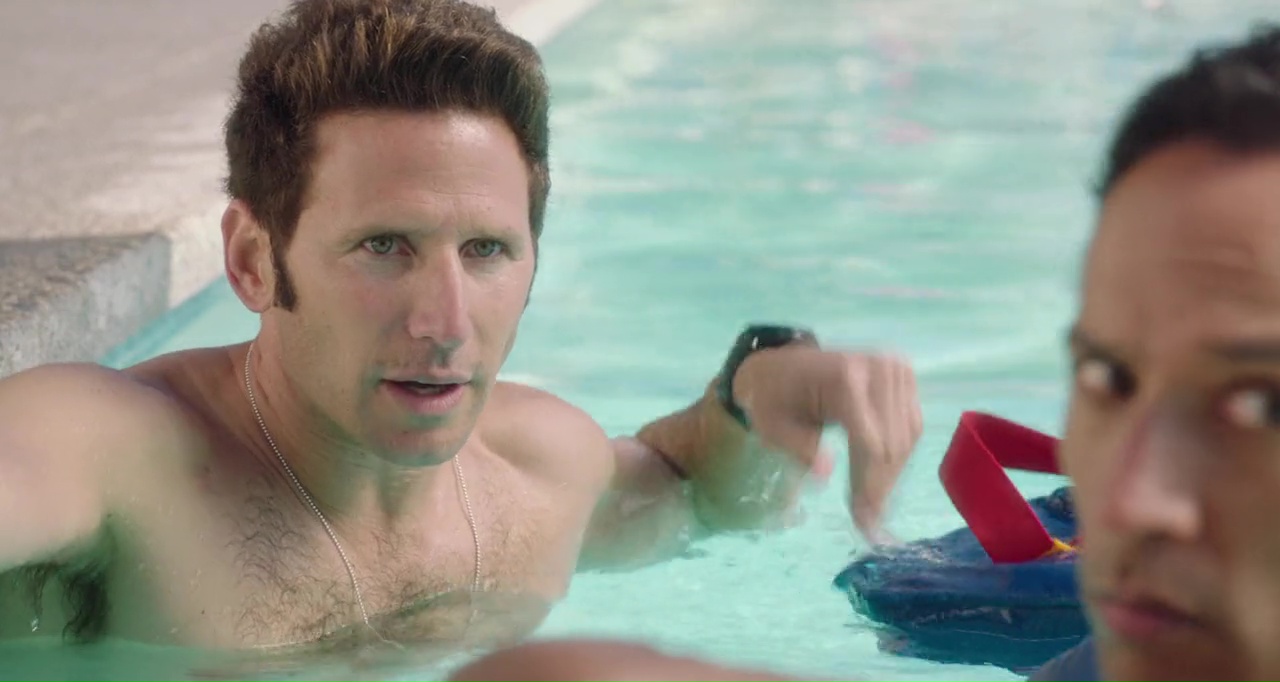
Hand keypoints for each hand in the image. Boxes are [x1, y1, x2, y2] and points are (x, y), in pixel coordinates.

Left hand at [734, 345, 922, 537]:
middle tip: (868, 520)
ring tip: (873, 505)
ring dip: (891, 474)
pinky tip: (881, 477)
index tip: (863, 518)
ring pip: (908, 437)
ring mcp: (895, 369)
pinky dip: (898, 455)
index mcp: (845, 377)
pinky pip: (911, 424)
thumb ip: (799, 449)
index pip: (872, 442)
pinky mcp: (904, 375)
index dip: (869, 485)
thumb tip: (824, 476)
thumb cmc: (773, 398)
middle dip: (881, 486)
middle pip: (893, 443)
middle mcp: (879, 369)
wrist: (782, 365)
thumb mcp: (772, 427)